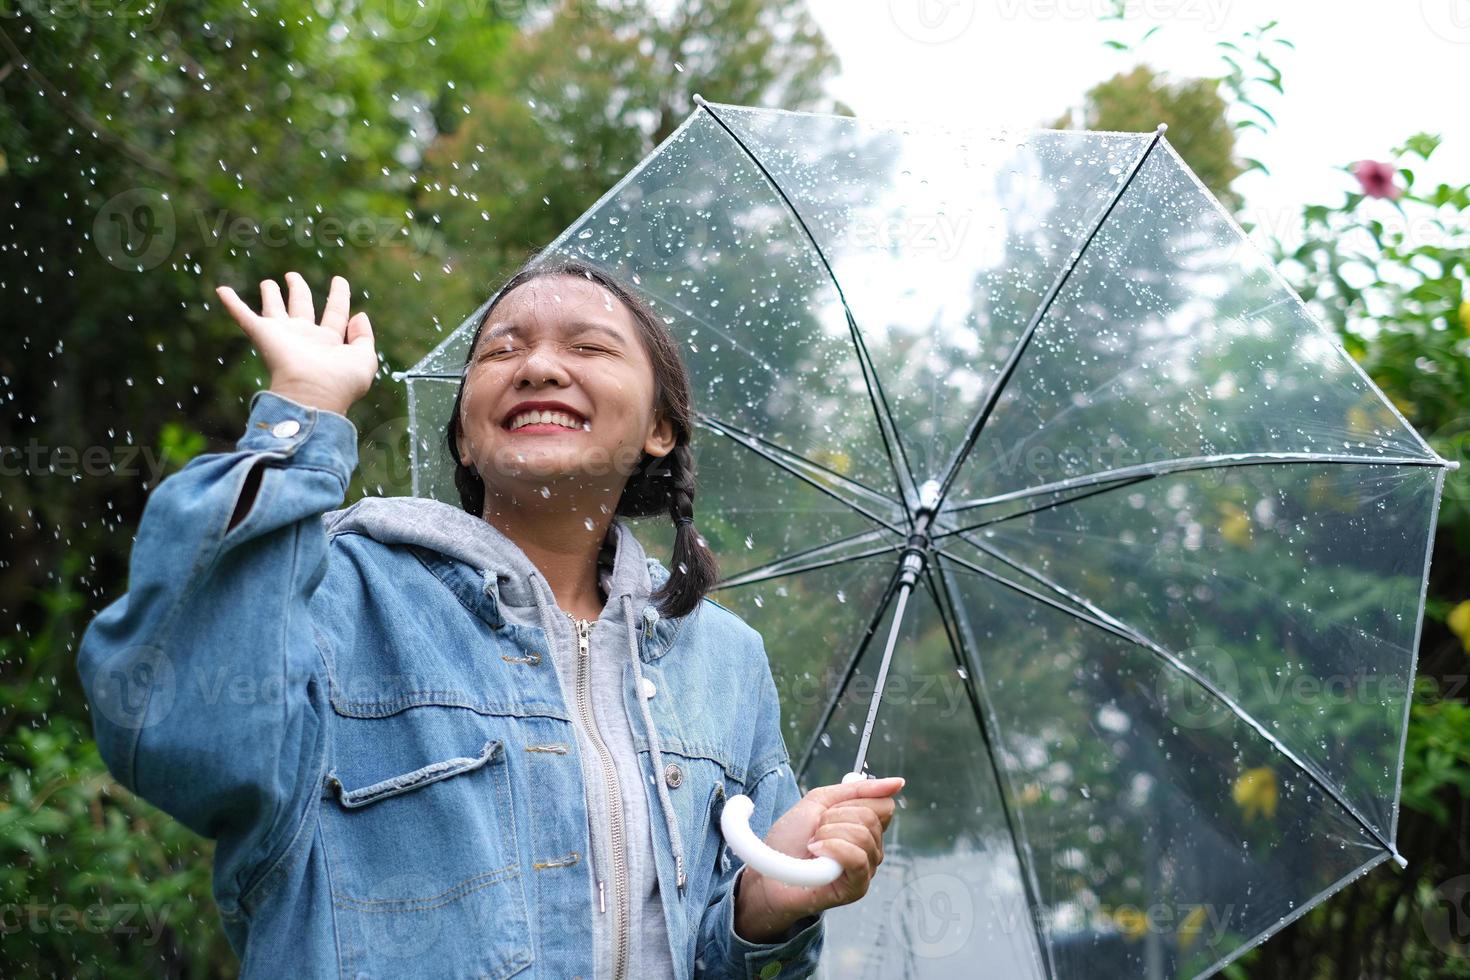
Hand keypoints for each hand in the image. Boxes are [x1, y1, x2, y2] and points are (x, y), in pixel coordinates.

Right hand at [215, 271, 375, 415]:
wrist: (313, 395)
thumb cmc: (340, 382)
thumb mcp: (364, 359)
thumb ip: (364, 337)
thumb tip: (360, 315)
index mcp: (329, 342)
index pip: (335, 314)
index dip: (339, 296)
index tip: (338, 280)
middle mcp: (305, 337)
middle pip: (301, 307)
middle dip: (298, 291)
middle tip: (292, 276)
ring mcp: (283, 336)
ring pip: (275, 309)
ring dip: (271, 295)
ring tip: (268, 283)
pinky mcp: (263, 335)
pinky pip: (244, 315)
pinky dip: (232, 303)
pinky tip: (222, 290)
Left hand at [733, 775, 903, 941]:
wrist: (767, 870)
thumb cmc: (791, 838)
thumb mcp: (821, 801)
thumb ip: (857, 790)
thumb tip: (899, 783)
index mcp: (866, 828)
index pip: (884, 805)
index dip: (854, 801)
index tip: (829, 810)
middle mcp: (872, 849)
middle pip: (871, 817)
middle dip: (835, 816)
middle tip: (816, 830)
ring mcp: (866, 869)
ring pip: (863, 835)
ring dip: (828, 833)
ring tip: (813, 844)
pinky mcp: (857, 888)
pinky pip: (857, 858)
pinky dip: (832, 848)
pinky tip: (816, 853)